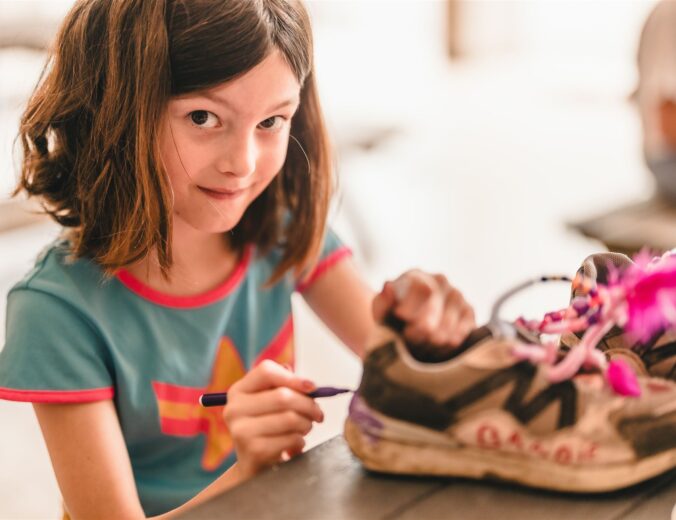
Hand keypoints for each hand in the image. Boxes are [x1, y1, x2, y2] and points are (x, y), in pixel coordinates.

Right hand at [223, 360, 323, 478]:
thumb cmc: (267, 428)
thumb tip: (308, 385)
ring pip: (290, 418)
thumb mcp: (269, 403)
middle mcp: (234, 409)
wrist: (254, 466)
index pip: (266, 371)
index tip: (312, 387)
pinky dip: (300, 441)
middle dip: (308, 405)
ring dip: (307, 423)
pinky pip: (291, 438)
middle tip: (317, 413)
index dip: (293, 378)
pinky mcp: (254, 451)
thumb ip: (285, 387)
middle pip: (283, 396)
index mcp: (238, 391)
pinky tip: (296, 443)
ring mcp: (241, 430)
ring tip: (306, 427)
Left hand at [372, 269, 475, 346]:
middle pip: (437, 306)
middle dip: (422, 328)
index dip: (413, 307)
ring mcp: (456, 295)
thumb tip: (388, 287)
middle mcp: (439, 280)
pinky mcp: (468, 311)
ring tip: (421, 345)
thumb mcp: (381, 312)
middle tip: (411, 338)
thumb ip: (382, 301)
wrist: (408, 329)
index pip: (422, 288)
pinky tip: (436, 346)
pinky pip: (463, 330)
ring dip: (434, 339)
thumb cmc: (392, 319)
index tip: (402, 320)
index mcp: (416, 276)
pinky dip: (449, 343)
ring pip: (450, 322)